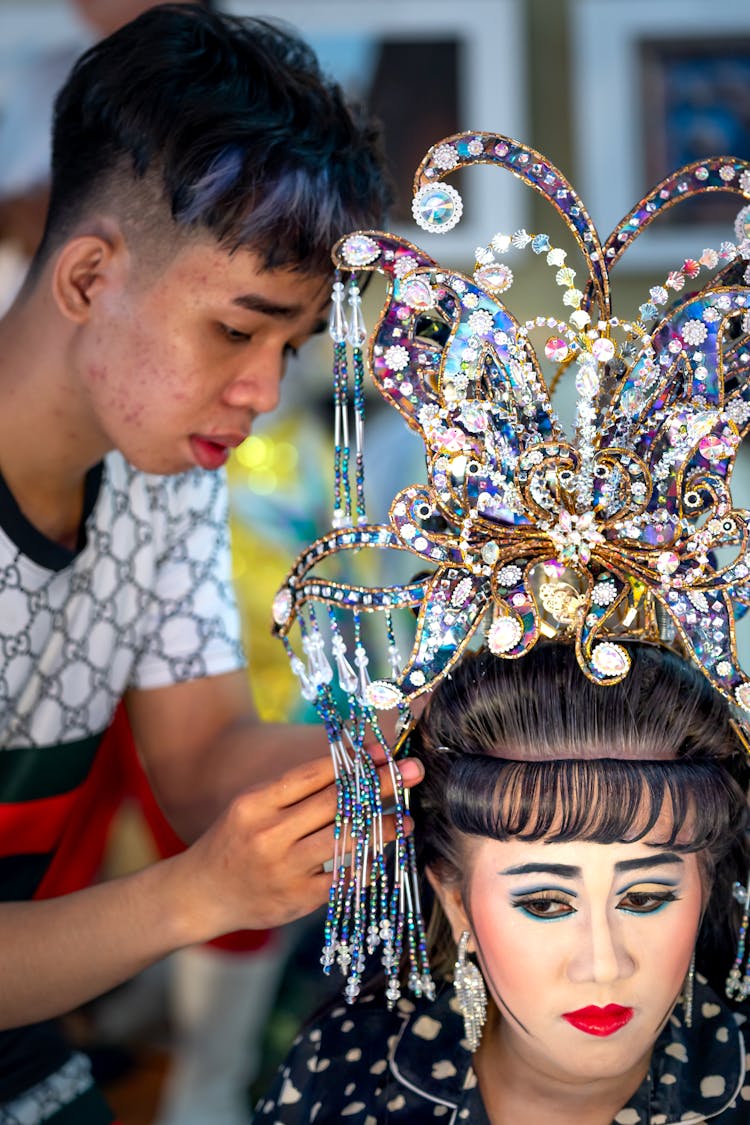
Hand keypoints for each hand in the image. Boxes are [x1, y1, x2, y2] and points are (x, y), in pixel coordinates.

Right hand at [176, 753, 423, 936]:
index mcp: (256, 803)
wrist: (200, 894)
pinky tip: (382, 856)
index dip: (353, 761)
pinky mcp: (295, 900)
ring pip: (343, 842)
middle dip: (379, 785)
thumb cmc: (236, 840)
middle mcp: (268, 835)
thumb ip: (295, 790)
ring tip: (406, 818)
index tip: (385, 752)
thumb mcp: (254, 806)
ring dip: (382, 828)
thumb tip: (351, 762)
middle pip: (335, 804)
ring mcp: (282, 870)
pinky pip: (340, 880)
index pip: (312, 775)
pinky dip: (364, 866)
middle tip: (412, 771)